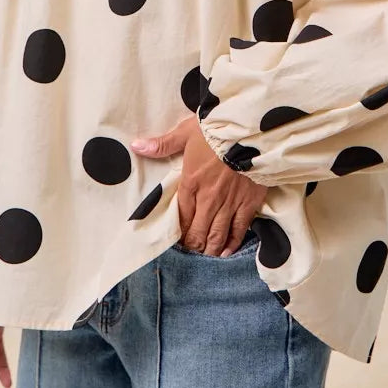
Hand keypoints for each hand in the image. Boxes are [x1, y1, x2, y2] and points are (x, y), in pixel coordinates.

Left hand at [131, 115, 267, 255]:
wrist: (251, 131)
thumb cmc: (218, 129)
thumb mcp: (187, 131)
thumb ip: (163, 144)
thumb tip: (136, 146)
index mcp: (191, 182)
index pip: (181, 214)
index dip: (179, 231)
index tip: (176, 240)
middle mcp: (208, 199)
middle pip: (198, 231)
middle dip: (193, 245)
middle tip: (190, 253)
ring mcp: (230, 204)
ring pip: (217, 235)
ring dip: (209, 249)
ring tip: (205, 258)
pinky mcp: (249, 204)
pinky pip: (238, 230)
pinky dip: (231, 243)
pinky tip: (226, 252)